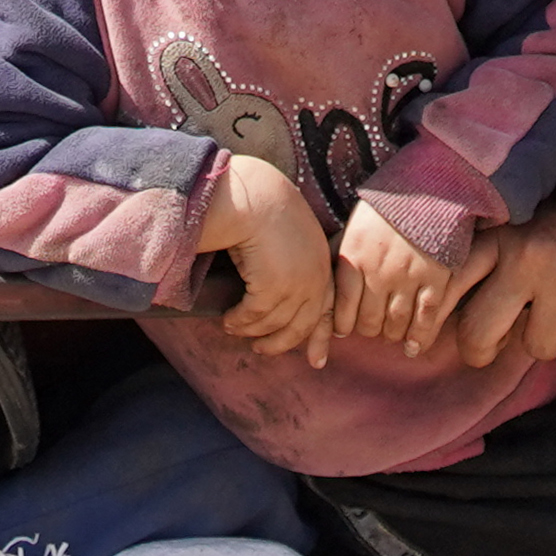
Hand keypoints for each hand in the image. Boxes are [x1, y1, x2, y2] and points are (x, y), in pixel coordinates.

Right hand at [203, 165, 334, 365]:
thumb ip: (293, 259)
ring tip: (233, 328)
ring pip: (274, 323)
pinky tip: (228, 319)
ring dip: (251, 330)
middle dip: (281, 343)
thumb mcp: (289, 236)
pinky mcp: (274, 288)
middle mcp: (316, 277)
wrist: (254, 194)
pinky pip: (254, 316)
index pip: (327, 309)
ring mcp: (298, 284)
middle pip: (302, 325)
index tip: (317, 361)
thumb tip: (281, 285)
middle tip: (261, 350)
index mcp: (323, 264)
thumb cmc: (265, 207)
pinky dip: (239, 321)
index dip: (321, 336)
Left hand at [329, 200, 477, 352]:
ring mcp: (408, 276)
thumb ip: (335, 261)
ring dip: (392, 334)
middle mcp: (378, 271)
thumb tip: (315, 292)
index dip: (342, 324)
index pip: (340, 308)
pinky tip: (414, 347)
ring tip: (392, 333)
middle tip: (371, 328)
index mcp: (353, 257)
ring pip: (395, 324)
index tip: (345, 327)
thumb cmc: (382, 213)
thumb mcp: (351, 231)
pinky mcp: (436, 279)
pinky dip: (419, 338)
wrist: (427, 189)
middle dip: (368, 330)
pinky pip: (425, 318)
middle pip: (368, 322)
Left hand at [444, 207, 555, 367]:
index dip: (429, 317)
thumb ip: (493, 254)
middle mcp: (527, 257)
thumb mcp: (523, 220)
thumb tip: (454, 312)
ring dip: (546, 336)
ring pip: (535, 346)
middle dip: (481, 350)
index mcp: (502, 235)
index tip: (420, 340)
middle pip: (478, 334)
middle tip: (488, 348)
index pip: (448, 282)